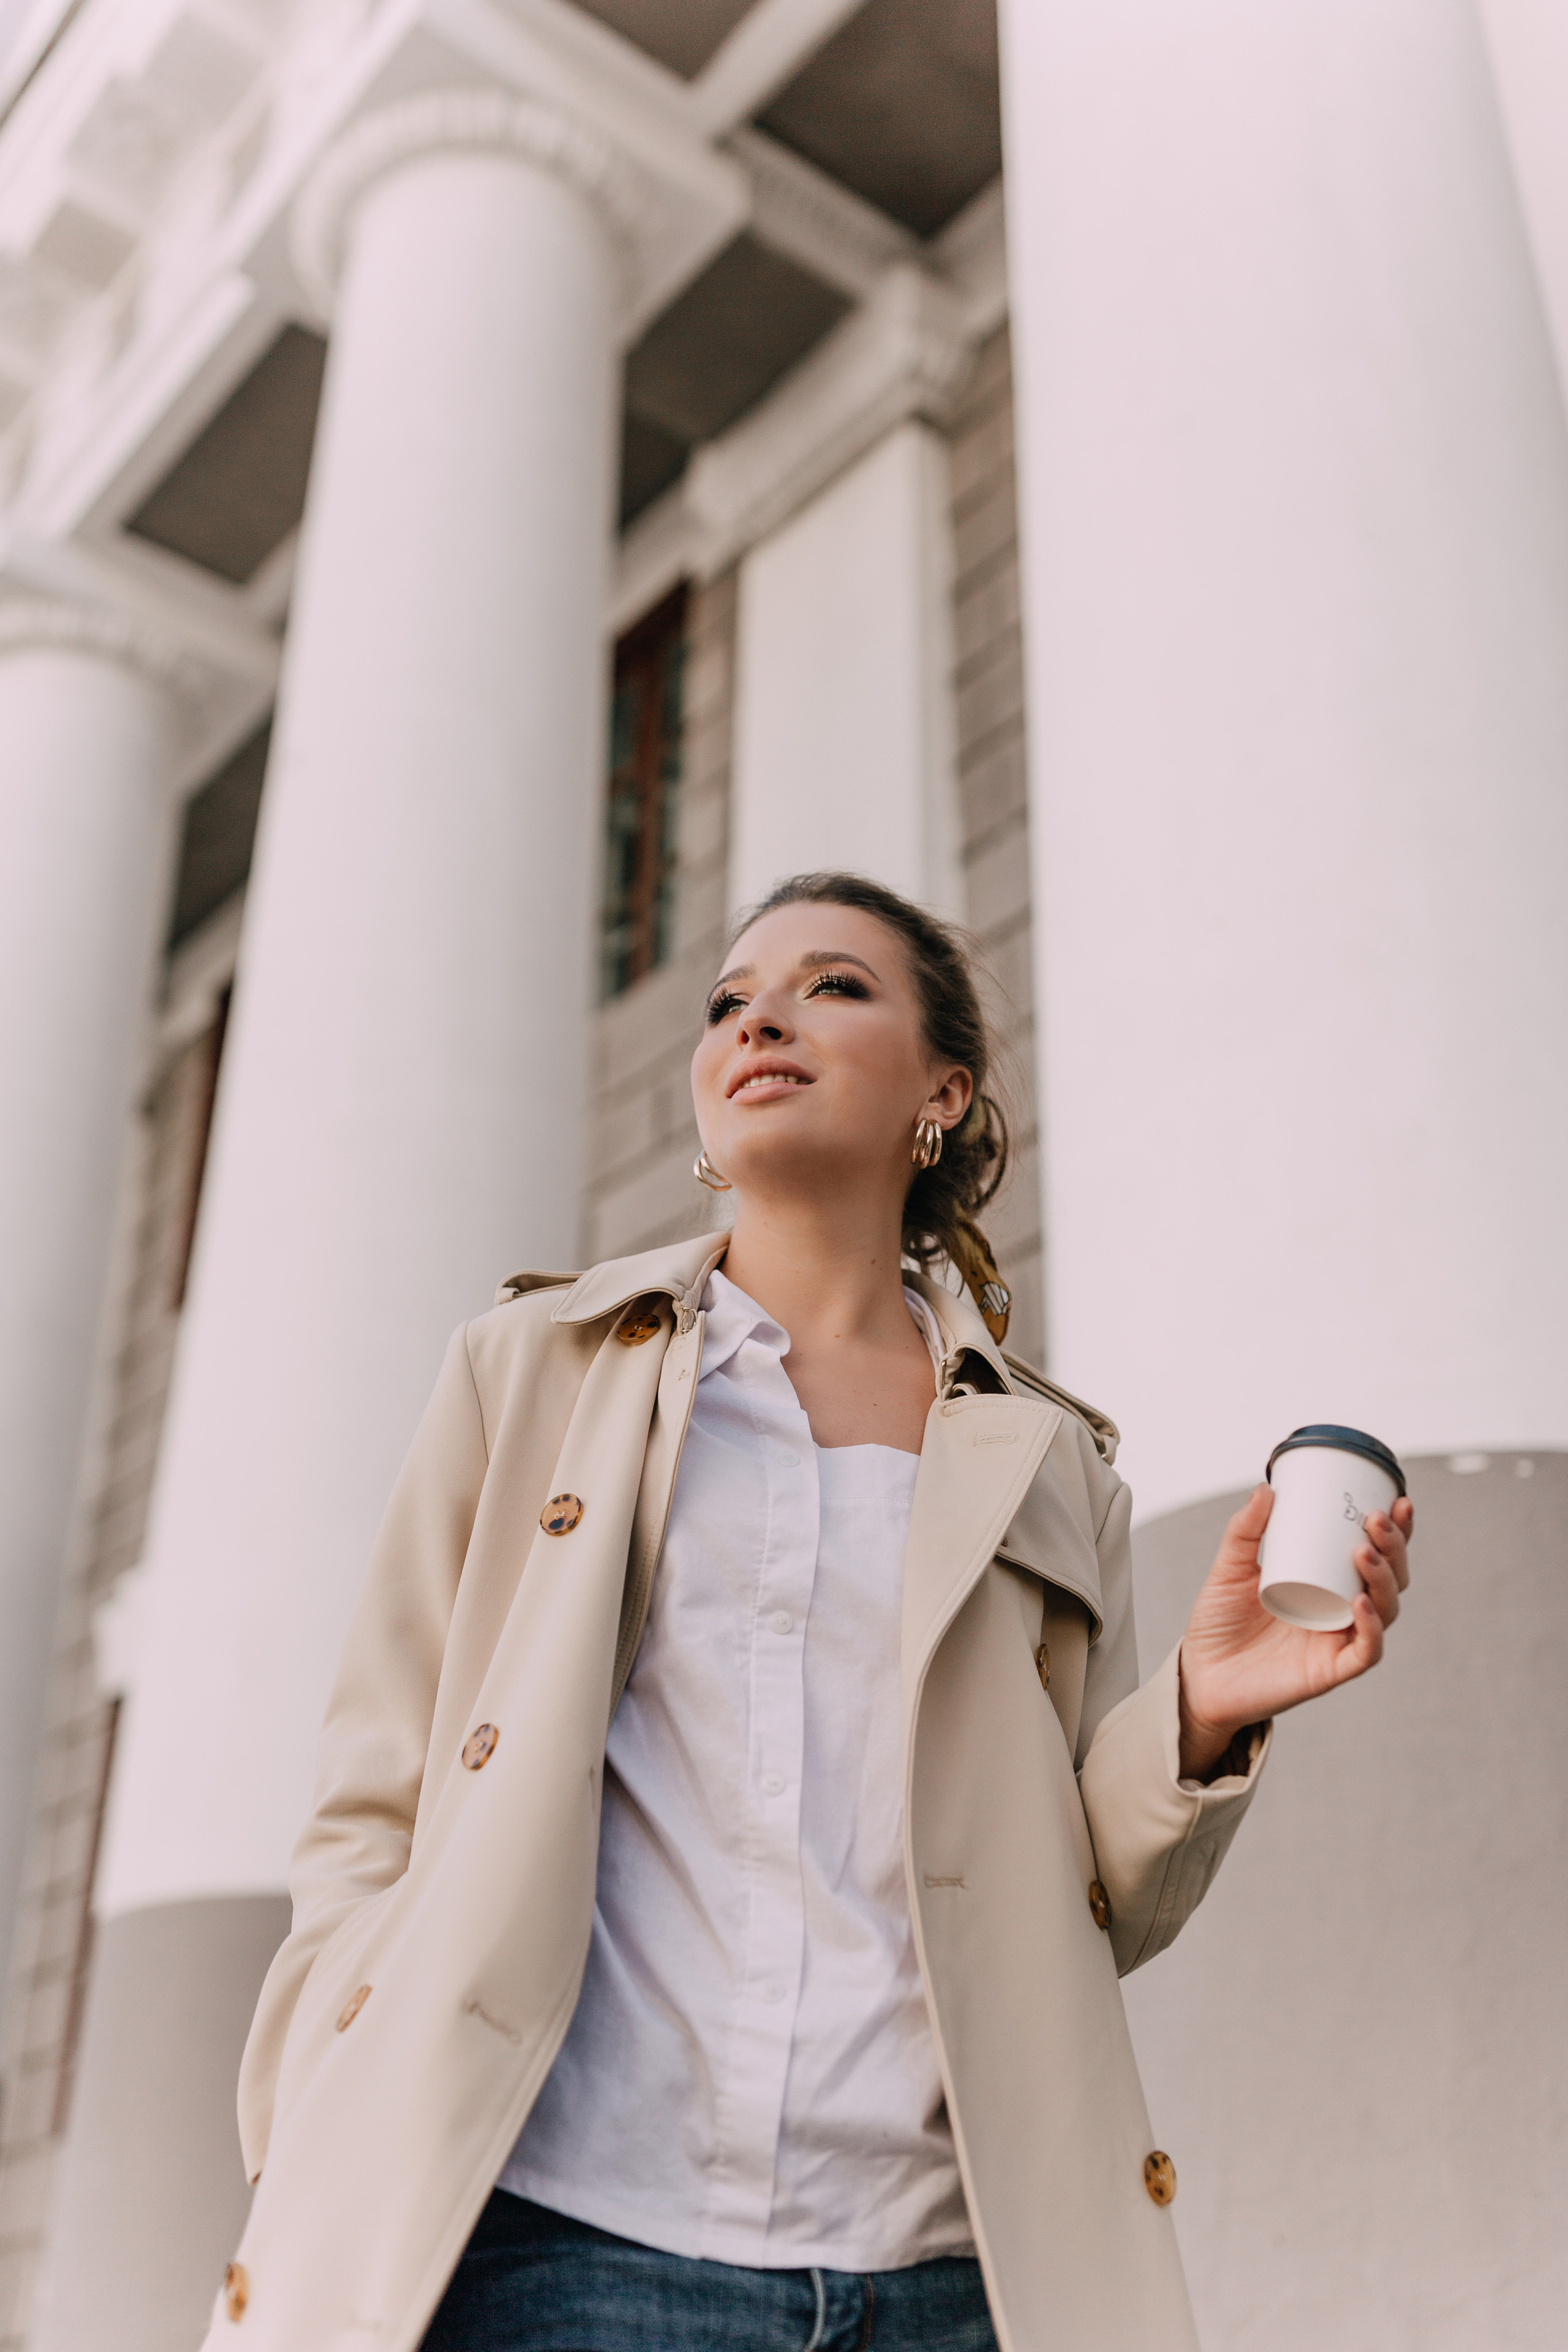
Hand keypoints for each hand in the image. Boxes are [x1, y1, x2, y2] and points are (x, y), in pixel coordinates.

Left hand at [1177, 1482, 1412, 1778]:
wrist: (1199, 1675)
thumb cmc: (1218, 1623)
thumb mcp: (1229, 1568)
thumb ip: (1245, 1531)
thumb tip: (1266, 1488)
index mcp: (1328, 1583)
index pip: (1375, 1553)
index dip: (1395, 1530)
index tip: (1395, 1499)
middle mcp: (1342, 1611)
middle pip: (1390, 1579)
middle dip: (1393, 1548)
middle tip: (1375, 1520)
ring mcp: (1338, 1641)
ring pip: (1385, 1610)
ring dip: (1383, 1579)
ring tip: (1363, 1553)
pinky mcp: (1330, 1671)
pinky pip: (1365, 1652)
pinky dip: (1370, 1627)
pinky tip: (1360, 1602)